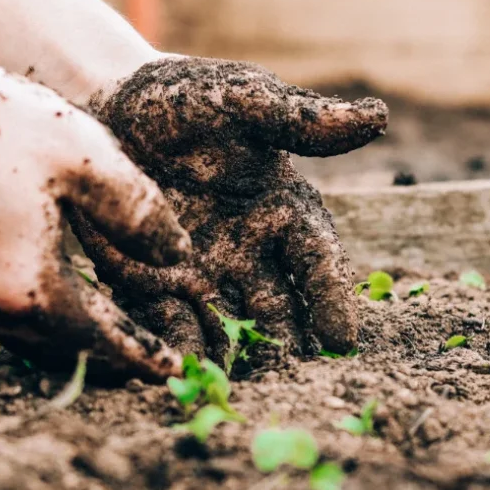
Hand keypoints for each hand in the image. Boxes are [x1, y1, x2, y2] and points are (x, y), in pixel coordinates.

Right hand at [0, 57, 191, 379]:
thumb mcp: (83, 157)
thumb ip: (139, 213)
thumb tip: (178, 255)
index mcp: (30, 289)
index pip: (104, 340)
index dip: (144, 354)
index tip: (174, 371)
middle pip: (68, 352)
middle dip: (114, 359)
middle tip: (150, 359)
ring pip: (35, 341)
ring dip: (79, 343)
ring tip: (114, 335)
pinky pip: (8, 319)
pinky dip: (47, 322)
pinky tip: (62, 299)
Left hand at [76, 56, 387, 366]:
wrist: (112, 107)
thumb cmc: (184, 99)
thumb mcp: (240, 100)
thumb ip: (297, 118)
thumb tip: (377, 117)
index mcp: (281, 209)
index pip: (316, 260)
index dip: (330, 297)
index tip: (341, 339)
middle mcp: (248, 250)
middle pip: (278, 307)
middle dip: (287, 344)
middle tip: (293, 382)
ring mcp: (201, 271)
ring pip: (229, 325)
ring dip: (236, 357)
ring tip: (239, 390)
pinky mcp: (153, 281)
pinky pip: (170, 322)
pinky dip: (179, 347)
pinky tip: (181, 371)